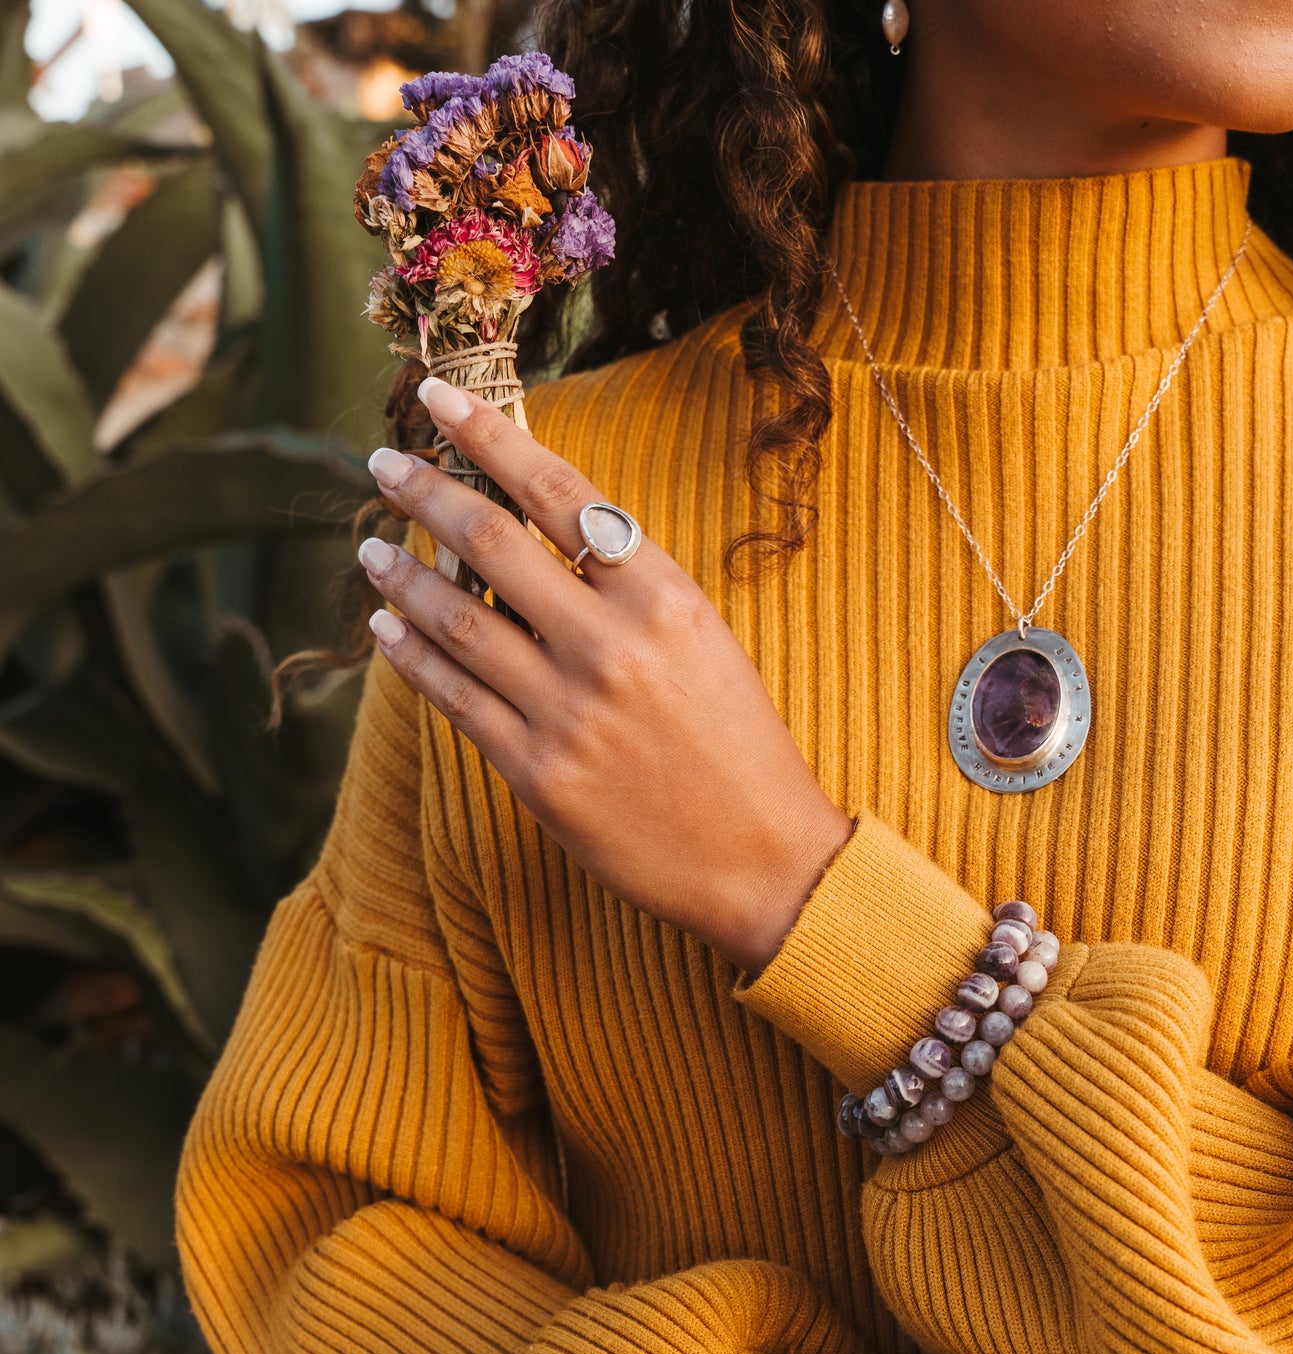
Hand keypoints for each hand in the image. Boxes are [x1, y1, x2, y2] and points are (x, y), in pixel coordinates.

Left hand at [357, 379, 851, 974]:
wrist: (763, 860)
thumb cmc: (738, 746)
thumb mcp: (705, 641)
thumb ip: (631, 587)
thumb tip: (540, 530)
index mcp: (664, 597)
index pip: (560, 492)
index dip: (489, 435)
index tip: (438, 398)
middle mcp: (612, 643)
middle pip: (493, 542)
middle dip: (426, 491)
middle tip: (384, 463)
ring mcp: (569, 710)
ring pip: (459, 618)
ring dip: (404, 574)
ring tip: (374, 548)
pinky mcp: (537, 772)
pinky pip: (454, 698)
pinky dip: (411, 654)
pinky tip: (387, 627)